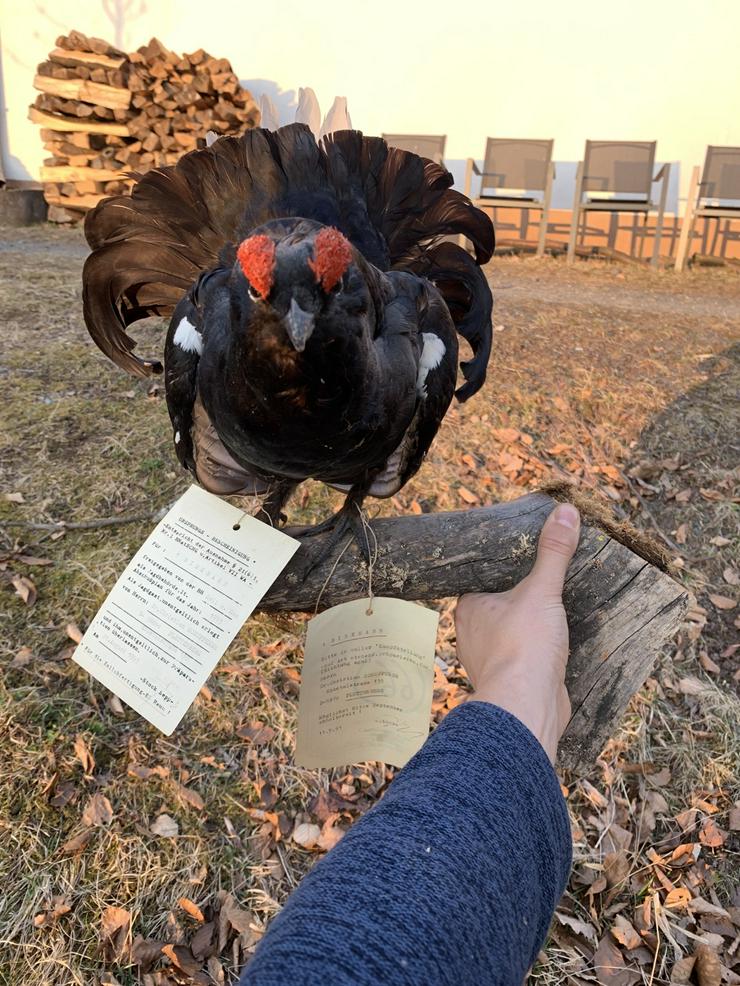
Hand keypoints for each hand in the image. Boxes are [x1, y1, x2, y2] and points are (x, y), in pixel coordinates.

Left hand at [454, 502, 580, 761]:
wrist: (529, 706)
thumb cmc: (523, 645)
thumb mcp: (542, 590)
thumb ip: (553, 552)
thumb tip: (565, 511)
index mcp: (469, 607)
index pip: (479, 577)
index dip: (498, 565)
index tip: (518, 552)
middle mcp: (472, 633)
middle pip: (495, 604)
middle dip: (517, 594)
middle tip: (543, 572)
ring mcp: (491, 659)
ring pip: (509, 631)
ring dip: (528, 623)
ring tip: (553, 602)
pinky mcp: (512, 680)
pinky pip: (525, 655)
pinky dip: (538, 647)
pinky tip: (557, 637)